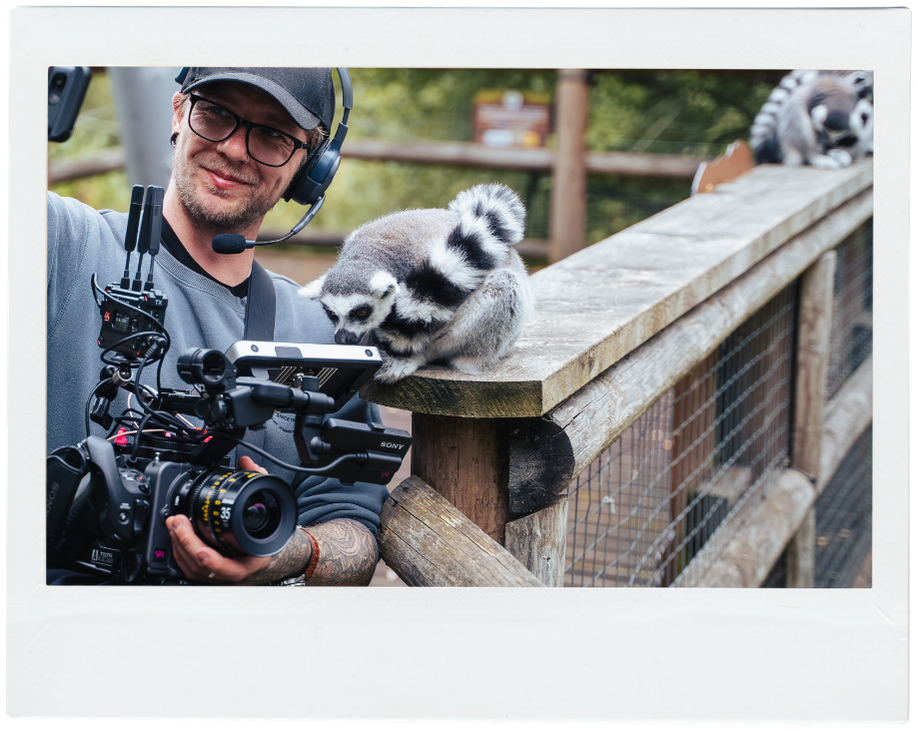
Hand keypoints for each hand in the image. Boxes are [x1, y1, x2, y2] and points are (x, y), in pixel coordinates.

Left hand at [164, 455, 271, 583]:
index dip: (215, 563)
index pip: (233, 568)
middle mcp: (236, 569)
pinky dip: (179, 553)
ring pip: (195, 570)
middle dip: (188, 544)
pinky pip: (189, 568)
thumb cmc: (267, 527)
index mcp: (253, 558)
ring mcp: (220, 573)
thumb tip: (246, 463)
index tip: (203, 553)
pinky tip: (174, 536)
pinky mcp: (208, 571)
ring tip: (173, 525)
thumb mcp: (267, 501)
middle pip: (206, 568)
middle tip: (178, 523)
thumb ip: (257, 480)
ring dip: (180, 547)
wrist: (267, 544)